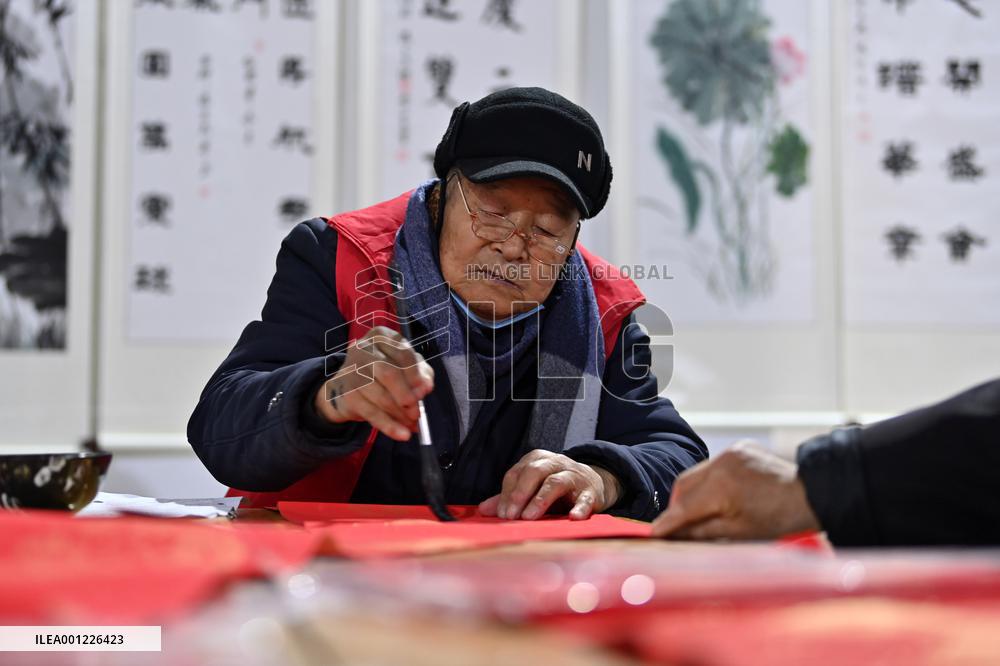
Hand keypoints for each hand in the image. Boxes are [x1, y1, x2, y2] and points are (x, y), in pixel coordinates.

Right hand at [314, 326, 434, 441]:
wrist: (347, 386)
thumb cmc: (382, 371)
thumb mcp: (405, 366)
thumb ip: (420, 373)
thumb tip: (426, 387)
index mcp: (381, 336)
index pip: (402, 353)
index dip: (416, 374)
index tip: (426, 391)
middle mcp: (363, 349)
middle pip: (389, 373)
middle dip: (407, 395)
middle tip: (417, 412)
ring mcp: (352, 371)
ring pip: (381, 397)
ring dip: (401, 415)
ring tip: (412, 424)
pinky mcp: (346, 394)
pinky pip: (372, 413)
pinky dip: (389, 426)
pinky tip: (402, 434)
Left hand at [478, 450, 621, 520]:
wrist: (593, 484)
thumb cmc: (555, 487)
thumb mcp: (532, 488)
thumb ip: (508, 497)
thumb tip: (482, 510)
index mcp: (537, 460)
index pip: (517, 473)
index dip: (507, 493)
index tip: (501, 513)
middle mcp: (555, 463)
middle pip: (534, 471)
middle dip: (520, 493)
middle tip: (510, 515)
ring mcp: (574, 476)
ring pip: (556, 482)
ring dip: (541, 500)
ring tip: (529, 517)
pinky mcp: (590, 492)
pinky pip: (585, 499)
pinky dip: (579, 508)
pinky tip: (572, 518)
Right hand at [651, 441, 820, 540]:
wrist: (811, 493)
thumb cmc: (777, 519)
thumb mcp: (738, 533)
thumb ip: (701, 531)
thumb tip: (673, 534)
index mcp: (720, 488)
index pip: (684, 507)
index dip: (667, 521)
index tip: (652, 532)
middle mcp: (720, 464)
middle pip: (683, 484)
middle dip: (677, 505)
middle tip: (675, 524)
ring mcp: (730, 452)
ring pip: (696, 473)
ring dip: (693, 492)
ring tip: (699, 511)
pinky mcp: (738, 448)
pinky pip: (713, 465)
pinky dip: (711, 480)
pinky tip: (721, 494)